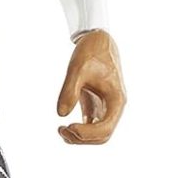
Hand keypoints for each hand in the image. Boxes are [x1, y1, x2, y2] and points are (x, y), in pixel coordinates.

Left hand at [56, 29, 124, 144]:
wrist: (98, 39)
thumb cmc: (91, 51)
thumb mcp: (76, 68)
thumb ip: (69, 91)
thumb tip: (60, 115)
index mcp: (116, 100)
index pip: (105, 129)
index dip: (86, 133)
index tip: (67, 126)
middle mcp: (114, 107)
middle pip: (103, 136)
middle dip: (82, 138)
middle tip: (61, 129)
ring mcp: (107, 107)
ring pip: (98, 134)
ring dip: (80, 137)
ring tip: (61, 129)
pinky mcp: (98, 105)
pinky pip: (92, 126)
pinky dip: (80, 130)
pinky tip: (64, 125)